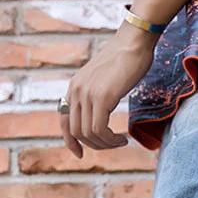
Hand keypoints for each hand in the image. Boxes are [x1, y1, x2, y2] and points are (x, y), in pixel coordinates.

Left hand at [59, 20, 156, 157]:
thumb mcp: (103, 79)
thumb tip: (100, 113)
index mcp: (74, 87)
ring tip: (121, 141)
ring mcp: (88, 93)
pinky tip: (123, 137)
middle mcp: (76, 90)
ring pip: (88, 133)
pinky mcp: (102, 97)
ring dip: (106, 144)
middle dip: (95, 145)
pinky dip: (110, 139)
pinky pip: (100, 129)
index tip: (80, 154)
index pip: (63, 121)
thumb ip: (97, 94)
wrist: (133, 42)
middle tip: (113, 144)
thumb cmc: (125, 59)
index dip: (70, 141)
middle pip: (77, 132)